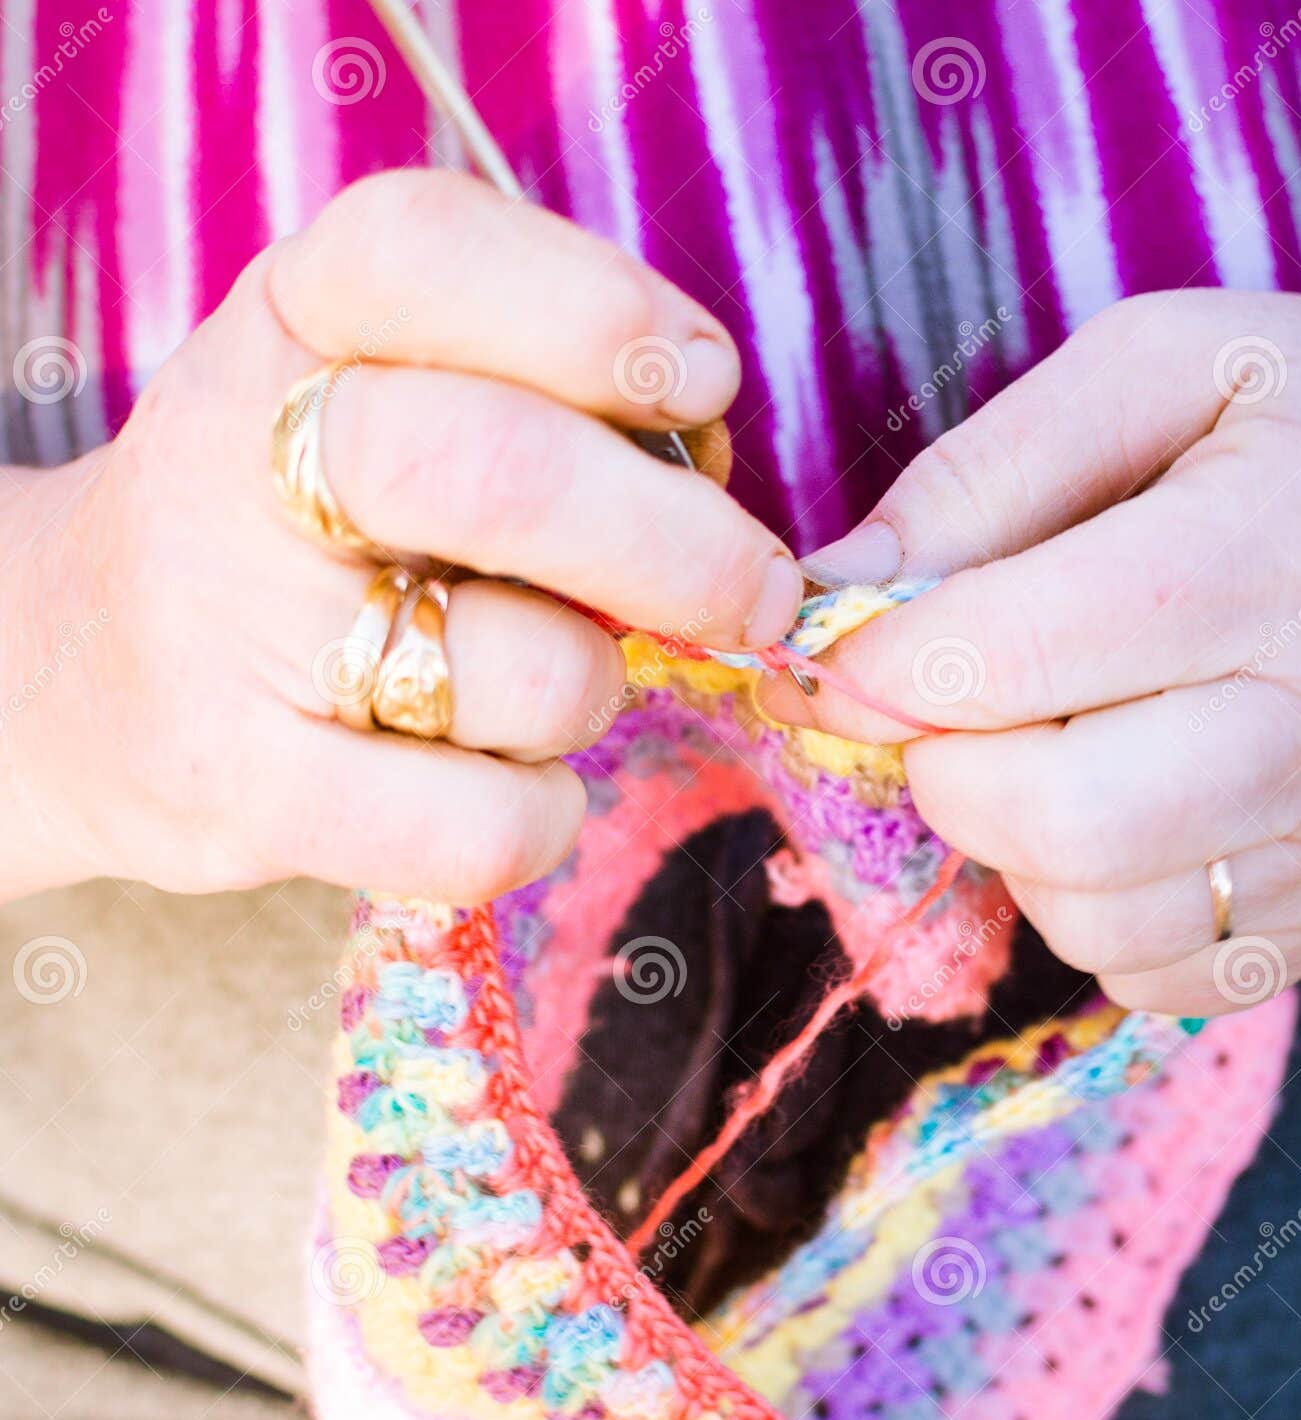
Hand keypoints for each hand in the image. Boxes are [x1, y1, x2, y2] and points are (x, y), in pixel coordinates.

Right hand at [0, 169, 803, 904]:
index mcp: (290, 323)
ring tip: (534, 682)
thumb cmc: (302, 532)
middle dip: (679, 545)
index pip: (424, 248)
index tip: (703, 378)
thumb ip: (539, 402)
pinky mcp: (243, 792)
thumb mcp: (380, 402)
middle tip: (759, 591)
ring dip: (593, 691)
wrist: (79, 676)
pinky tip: (506, 782)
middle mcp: (241, 458)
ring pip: (528, 672)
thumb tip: (713, 486)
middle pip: (496, 469)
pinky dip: (544, 816)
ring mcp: (234, 633)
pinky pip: (480, 827)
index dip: (594, 309)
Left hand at [761, 289, 1300, 1015]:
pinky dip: (1089, 907)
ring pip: (1098, 920)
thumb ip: (982, 470)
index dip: (882, 670)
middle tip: (948, 714)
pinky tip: (1117, 809)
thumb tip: (834, 599)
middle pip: (1063, 823)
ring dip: (1013, 847)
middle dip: (945, 774)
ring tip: (1045, 750)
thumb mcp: (1152, 363)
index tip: (845, 656)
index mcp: (1287, 540)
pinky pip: (1157, 972)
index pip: (1017, 656)